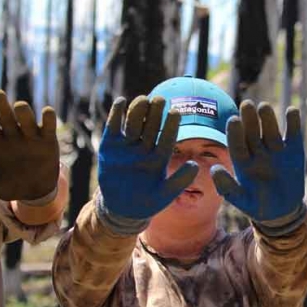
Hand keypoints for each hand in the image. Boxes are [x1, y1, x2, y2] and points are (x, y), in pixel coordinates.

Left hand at [0, 90, 59, 201]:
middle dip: (1, 105)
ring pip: (26, 118)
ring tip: (20, 106)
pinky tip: (46, 112)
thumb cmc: (8, 186)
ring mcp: (30, 135)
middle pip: (6, 115)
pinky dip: (48, 118)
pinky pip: (49, 125)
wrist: (33, 195)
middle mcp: (12, 133)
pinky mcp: (48, 140)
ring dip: (23, 111)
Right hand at [97, 95, 198, 219]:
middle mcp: (145, 147)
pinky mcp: (111, 145)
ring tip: (143, 99)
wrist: (121, 207)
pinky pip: (114, 126)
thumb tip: (195, 165)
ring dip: (138, 110)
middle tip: (160, 99)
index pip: (167, 137)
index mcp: (160, 156)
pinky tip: (121, 101)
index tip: (176, 112)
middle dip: (155, 112)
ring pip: (134, 123)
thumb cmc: (147, 202)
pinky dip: (116, 114)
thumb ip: (180, 181)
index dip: (171, 125)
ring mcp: (128, 145)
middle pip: (151, 126)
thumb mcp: (165, 194)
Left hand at [210, 101, 303, 221]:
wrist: (282, 211)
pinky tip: (292, 111)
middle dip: (249, 119)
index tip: (233, 120)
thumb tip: (213, 170)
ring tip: (264, 107)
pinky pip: (292, 133)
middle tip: (246, 105)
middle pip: (252, 132)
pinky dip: (293, 122)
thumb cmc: (257, 206)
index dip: (235, 132)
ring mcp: (275, 148)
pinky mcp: (293, 149)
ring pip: (270, 130)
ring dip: (268, 118)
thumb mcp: (241, 199)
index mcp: (242, 160)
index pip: (237, 143)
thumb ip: (227, 186)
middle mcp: (257, 151)